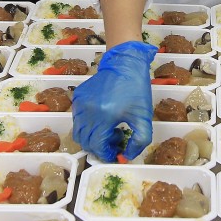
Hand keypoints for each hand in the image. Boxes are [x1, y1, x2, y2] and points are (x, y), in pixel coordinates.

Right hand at [71, 40, 156, 161]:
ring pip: (77, 132)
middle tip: (114, 141)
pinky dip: (86, 125)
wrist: (124, 63)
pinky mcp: (77, 97)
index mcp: (104, 117)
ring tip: (108, 130)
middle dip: (99, 147)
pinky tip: (102, 118)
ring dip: (91, 138)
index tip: (117, 152)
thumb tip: (127, 156)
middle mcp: (87, 111)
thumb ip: (140, 140)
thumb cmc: (136, 89)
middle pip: (85, 142)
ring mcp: (79, 104)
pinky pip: (76, 119)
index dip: (107, 154)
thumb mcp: (144, 117)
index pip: (97, 146)